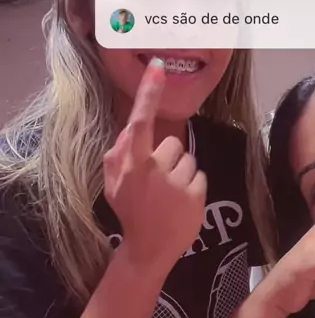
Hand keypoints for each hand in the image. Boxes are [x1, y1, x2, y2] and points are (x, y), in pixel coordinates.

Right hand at [103, 58, 206, 271]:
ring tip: (169, 197)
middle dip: (167, 158)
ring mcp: (177, 182)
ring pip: (187, 159)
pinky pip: (199, 177)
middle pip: (171, 143)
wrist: (148, 249)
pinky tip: (181, 204)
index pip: (141, 121)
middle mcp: (154, 169)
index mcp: (131, 163)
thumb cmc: (130, 212)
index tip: (158, 68)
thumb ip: (118, 154)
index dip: (149, 94)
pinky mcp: (196, 194)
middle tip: (157, 184)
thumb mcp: (113, 184)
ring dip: (180, 174)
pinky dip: (193, 189)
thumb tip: (130, 130)